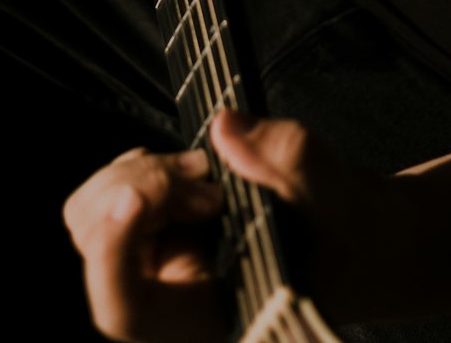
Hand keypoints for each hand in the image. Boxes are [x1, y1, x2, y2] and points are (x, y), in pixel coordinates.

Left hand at [64, 112, 409, 342]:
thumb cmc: (347, 231)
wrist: (358, 239)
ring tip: (203, 175)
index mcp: (206, 323)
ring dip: (144, 174)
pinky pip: (111, 193)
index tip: (138, 195)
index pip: (124, 310)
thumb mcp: (333, 189)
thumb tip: (224, 128)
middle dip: (143, 189)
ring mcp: (152, 269)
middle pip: (96, 244)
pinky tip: (191, 174)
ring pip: (91, 213)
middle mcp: (167, 304)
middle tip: (205, 179)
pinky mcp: (152, 236)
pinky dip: (144, 168)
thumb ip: (283, 158)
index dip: (113, 250)